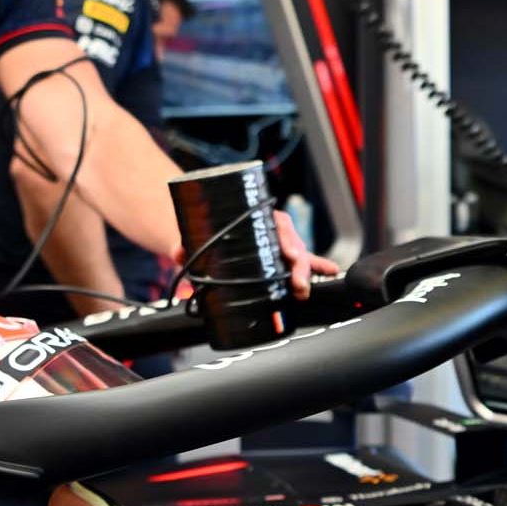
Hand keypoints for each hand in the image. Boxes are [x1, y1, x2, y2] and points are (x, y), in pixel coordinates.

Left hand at [167, 208, 338, 300]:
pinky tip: (330, 273)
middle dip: (299, 265)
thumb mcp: (191, 233)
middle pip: (292, 243)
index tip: (289, 253)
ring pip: (298, 256)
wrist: (198, 228)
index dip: (286, 238)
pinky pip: (300, 262)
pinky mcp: (276, 258)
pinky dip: (316, 267)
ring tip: (305, 289)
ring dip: (305, 273)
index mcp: (256, 216)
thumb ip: (182, 243)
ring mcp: (275, 244)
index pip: (278, 223)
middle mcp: (270, 229)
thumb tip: (176, 253)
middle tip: (298, 283)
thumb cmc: (201, 226)